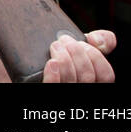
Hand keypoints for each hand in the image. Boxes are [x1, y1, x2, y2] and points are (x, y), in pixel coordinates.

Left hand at [0, 30, 115, 81]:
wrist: (25, 69)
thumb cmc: (52, 59)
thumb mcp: (74, 50)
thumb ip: (90, 43)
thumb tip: (102, 39)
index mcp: (90, 81)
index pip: (106, 74)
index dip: (96, 56)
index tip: (83, 42)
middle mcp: (80, 89)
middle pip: (88, 75)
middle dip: (77, 52)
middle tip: (62, 40)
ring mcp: (62, 92)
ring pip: (72, 81)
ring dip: (64, 58)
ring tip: (54, 47)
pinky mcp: (44, 91)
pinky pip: (53, 87)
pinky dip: (54, 75)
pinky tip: (51, 63)